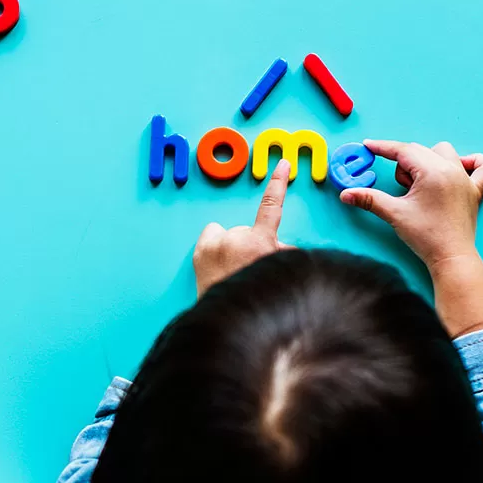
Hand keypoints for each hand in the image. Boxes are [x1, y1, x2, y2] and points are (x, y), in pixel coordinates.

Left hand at [193, 160, 291, 295]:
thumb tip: (283, 248)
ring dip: (232, 247)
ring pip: (229, 235)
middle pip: (248, 231)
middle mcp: (236, 238)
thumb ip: (281, 255)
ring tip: (230, 271)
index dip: (278, 184)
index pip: (271, 207)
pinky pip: (212, 236)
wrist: (228, 318)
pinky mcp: (199, 250)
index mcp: (260, 243)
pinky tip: (216, 264)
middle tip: (247, 268)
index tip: (282, 164)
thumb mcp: (276, 272)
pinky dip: (214, 245)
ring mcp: (215, 244)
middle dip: (251, 244)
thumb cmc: (256, 295)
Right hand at [338, 141, 482, 269]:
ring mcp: (467, 179)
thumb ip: (369, 199)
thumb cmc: (425, 236)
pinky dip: (472, 162)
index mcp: (433, 172)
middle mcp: (452, 169)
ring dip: (428, 160)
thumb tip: (345, 194)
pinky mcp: (475, 191)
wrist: (451, 257)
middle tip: (400, 188)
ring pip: (445, 153)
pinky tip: (460, 167)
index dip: (383, 147)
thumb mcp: (394, 214)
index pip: (404, 150)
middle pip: (421, 151)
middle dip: (404, 164)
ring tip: (420, 184)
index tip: (369, 145)